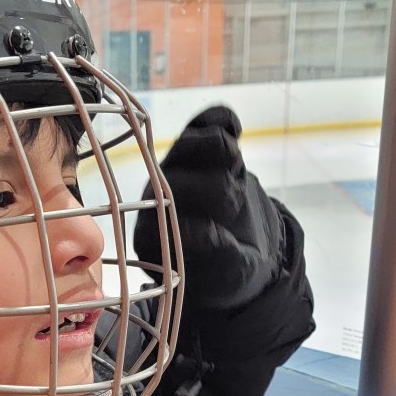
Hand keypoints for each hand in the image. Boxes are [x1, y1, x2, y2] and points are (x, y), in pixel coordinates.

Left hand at [133, 106, 285, 311]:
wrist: (244, 243)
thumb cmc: (229, 268)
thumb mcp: (231, 275)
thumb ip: (219, 259)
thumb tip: (210, 232)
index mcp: (150, 237)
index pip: (169, 223)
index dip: (204, 228)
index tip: (223, 236)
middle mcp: (155, 199)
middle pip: (180, 181)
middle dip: (221, 193)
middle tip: (235, 207)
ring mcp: (174, 167)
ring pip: (193, 143)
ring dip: (225, 156)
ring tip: (237, 172)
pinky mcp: (198, 145)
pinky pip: (208, 120)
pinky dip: (224, 120)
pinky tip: (236, 130)